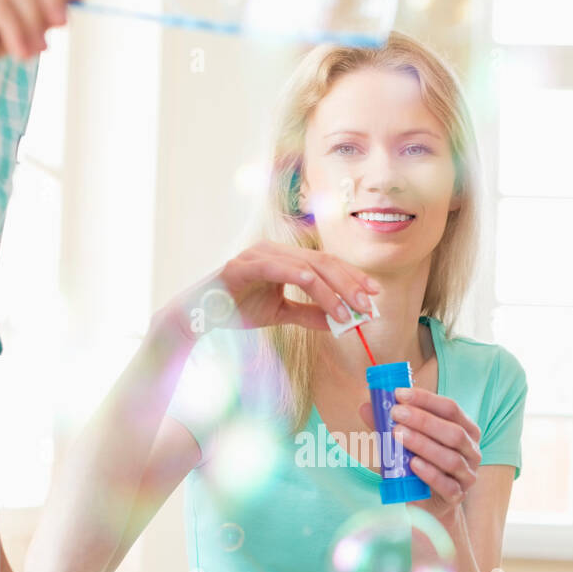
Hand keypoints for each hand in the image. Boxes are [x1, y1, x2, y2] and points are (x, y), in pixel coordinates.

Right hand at [161, 241, 379, 342]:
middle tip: (369, 306)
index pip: (327, 264)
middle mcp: (275, 250)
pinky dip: (305, 282)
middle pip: (324, 262)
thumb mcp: (281, 314)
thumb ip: (308, 314)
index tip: (373, 296)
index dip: (352, 278)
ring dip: (333, 290)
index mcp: (284, 258)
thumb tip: (339, 321)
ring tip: (349, 313)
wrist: (199, 316)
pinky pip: (281, 269)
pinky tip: (323, 296)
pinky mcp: (244, 266)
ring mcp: (259, 255)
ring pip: (308, 267)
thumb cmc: (237, 309)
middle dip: (350, 284)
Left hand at [359, 386, 480, 524]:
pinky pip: (447, 485)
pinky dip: (430, 474)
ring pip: (450, 458)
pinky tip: (413, 464)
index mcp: (465, 429)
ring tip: (398, 435)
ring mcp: (467, 474)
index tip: (399, 393)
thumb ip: (389, 425)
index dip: (425, 399)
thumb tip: (365, 407)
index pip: (450, 408)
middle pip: (453, 432)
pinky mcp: (457, 496)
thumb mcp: (405, 441)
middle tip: (396, 413)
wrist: (428, 502)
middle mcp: (471, 450)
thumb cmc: (418, 464)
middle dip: (423, 421)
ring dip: (423, 445)